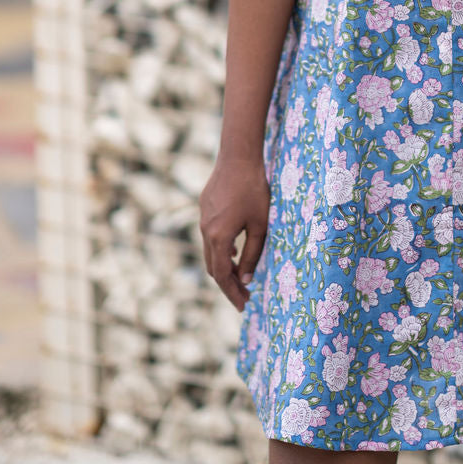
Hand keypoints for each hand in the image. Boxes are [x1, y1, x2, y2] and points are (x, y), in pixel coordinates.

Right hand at [199, 154, 270, 310]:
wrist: (238, 157)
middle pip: (213, 267)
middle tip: (245, 296)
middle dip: (228, 284)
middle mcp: (205, 230)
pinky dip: (221, 249)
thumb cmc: (254, 190)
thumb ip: (253, 254)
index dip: (233, 293)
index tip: (244, 306)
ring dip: (224, 266)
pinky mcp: (205, 208)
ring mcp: (202, 218)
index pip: (223, 275)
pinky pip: (210, 236)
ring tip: (241, 276)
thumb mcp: (260, 225)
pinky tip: (234, 250)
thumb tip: (246, 279)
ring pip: (210, 252)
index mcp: (218, 237)